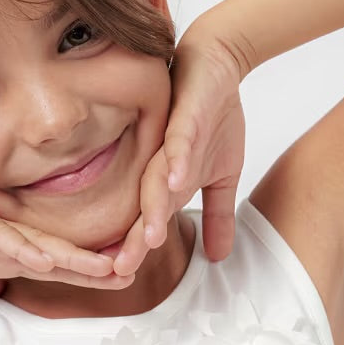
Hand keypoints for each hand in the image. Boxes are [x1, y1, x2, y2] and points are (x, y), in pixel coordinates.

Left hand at [112, 27, 248, 275]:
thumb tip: (222, 256)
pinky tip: (175, 180)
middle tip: (120, 269)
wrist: (216, 64)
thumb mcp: (222, 175)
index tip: (122, 280)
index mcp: (164, 183)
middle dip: (131, 240)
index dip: (135, 251)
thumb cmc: (212, 118)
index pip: (147, 223)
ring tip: (151, 237)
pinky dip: (177, 159)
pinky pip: (177, 140)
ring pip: (155, 179)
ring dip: (154, 208)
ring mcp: (168, 141)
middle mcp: (158, 166)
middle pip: (142, 209)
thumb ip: (218, 215)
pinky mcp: (184, 116)